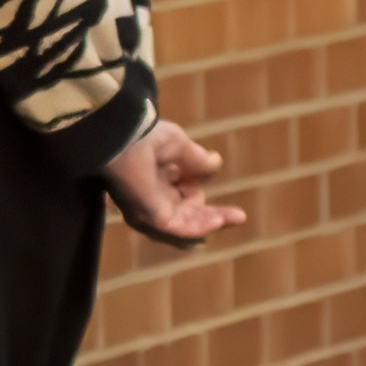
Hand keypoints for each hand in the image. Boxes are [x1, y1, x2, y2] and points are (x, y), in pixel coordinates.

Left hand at [109, 117, 247, 248]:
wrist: (126, 138)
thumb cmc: (145, 136)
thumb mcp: (179, 146)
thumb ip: (197, 160)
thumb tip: (215, 164)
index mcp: (154, 184)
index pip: (182, 200)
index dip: (200, 193)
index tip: (214, 175)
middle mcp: (150, 201)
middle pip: (187, 218)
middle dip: (213, 218)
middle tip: (239, 216)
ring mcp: (149, 212)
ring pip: (186, 227)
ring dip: (212, 223)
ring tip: (236, 217)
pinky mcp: (150, 217)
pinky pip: (180, 229)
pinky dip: (201, 226)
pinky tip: (219, 219)